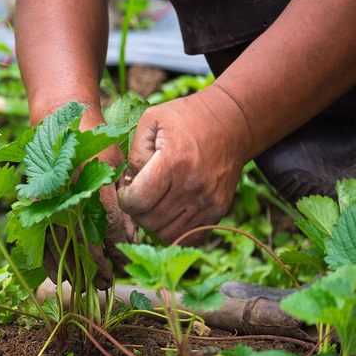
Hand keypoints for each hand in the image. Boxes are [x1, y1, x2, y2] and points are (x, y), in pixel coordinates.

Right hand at [44, 144, 135, 289]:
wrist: (55, 118)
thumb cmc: (91, 138)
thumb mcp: (113, 162)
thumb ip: (120, 199)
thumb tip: (130, 235)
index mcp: (89, 178)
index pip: (108, 224)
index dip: (118, 246)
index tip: (124, 261)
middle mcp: (66, 192)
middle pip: (83, 240)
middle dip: (98, 265)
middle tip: (110, 281)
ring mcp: (46, 198)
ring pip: (60, 245)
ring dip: (76, 269)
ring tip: (91, 284)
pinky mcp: (32, 203)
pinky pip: (39, 239)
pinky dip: (49, 262)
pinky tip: (61, 277)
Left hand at [118, 87, 250, 243]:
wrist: (232, 122)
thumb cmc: (186, 118)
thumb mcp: (151, 120)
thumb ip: (134, 152)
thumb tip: (130, 182)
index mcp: (173, 162)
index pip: (138, 201)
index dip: (124, 198)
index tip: (126, 188)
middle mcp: (193, 186)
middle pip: (150, 220)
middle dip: (136, 211)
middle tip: (138, 195)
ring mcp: (209, 201)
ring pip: (167, 234)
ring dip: (153, 223)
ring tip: (153, 203)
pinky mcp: (219, 210)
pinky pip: (189, 237)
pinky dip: (174, 230)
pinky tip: (169, 212)